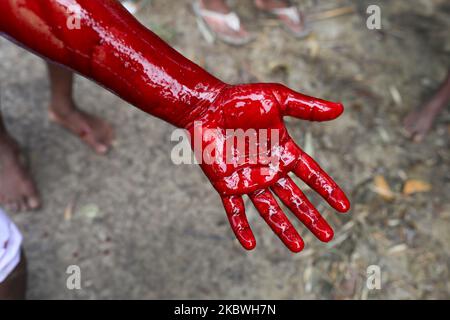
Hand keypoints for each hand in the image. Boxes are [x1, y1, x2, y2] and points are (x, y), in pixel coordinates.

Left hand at [187, 83, 349, 251]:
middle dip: (311, 217)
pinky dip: (241, 227)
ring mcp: (248, 179)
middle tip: (328, 236)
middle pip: (295, 199)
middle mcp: (269, 169)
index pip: (311, 175)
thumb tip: (341, 109)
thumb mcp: (278, 99)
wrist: (207, 106)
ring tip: (299, 248)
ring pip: (270, 210)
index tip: (344, 207)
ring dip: (283, 229)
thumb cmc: (241, 99)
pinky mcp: (227, 185)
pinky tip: (250, 245)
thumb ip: (307, 107)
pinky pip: (235, 211)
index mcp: (283, 152)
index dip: (327, 189)